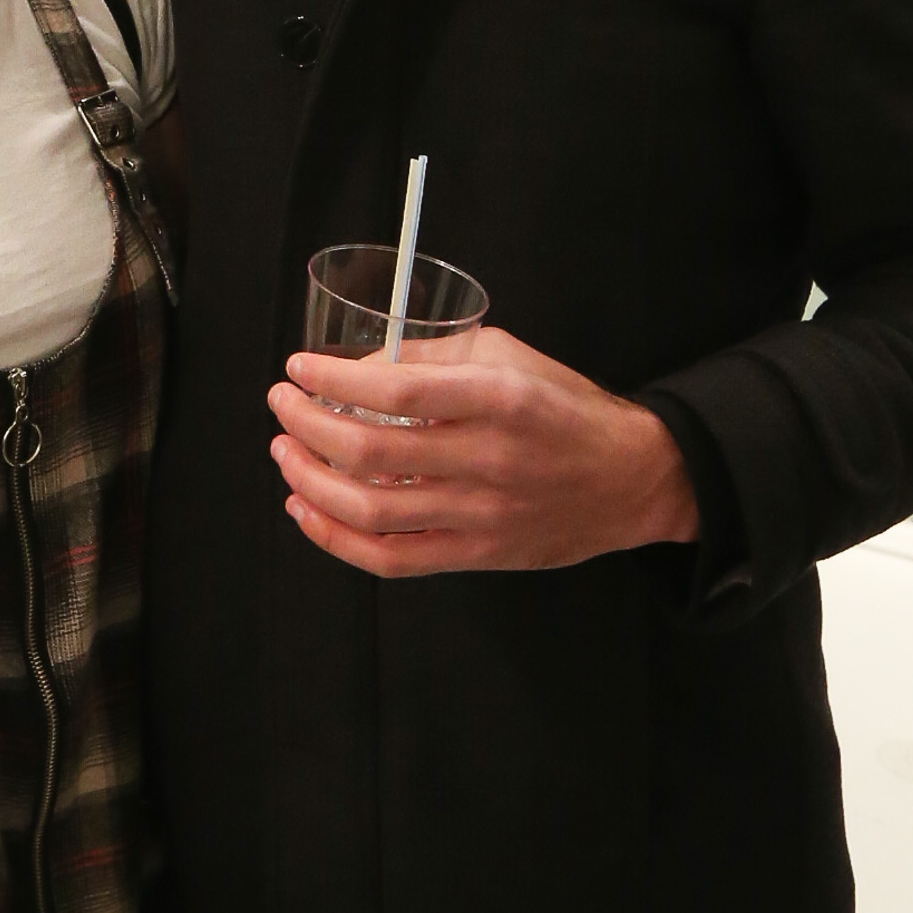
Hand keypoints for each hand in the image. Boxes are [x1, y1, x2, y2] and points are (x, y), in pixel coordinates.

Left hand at [268, 325, 698, 578]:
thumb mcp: (510, 357)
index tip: (299, 368)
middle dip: (308, 423)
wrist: (630, 479)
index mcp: (498, 398)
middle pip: (370, 448)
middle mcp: (487, 458)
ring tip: (285, 452)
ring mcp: (480, 514)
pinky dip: (336, 537)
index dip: (333, 379)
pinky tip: (307, 509)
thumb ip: (437, 355)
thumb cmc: (565, 409)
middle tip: (282, 404)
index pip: (396, 387)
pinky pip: (391, 558)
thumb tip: (360, 365)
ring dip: (310, 479)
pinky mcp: (476, 555)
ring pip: (370, 508)